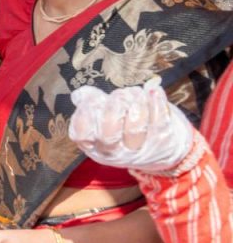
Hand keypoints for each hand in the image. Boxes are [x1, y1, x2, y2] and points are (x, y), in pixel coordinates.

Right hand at [69, 78, 193, 172]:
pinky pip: (159, 122)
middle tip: (119, 95)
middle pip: (108, 133)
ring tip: (136, 92)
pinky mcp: (162, 142)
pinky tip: (154, 90)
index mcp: (93, 145)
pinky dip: (156, 103)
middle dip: (113, 106)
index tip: (92, 99)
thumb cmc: (123, 128)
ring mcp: (139, 149)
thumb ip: (90, 104)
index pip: (81, 134)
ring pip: (135, 128)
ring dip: (135, 102)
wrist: (161, 149)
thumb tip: (80, 94)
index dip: (84, 113)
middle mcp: (114, 152)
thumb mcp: (102, 120)